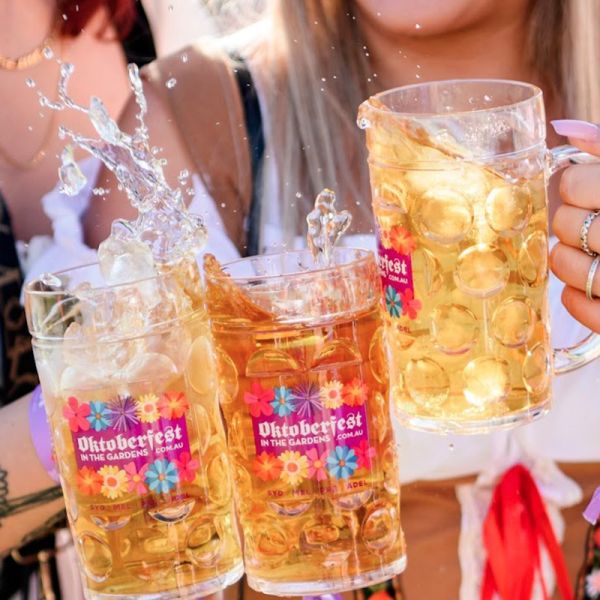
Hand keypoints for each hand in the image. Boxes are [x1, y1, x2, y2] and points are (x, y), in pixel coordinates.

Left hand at [550, 120, 599, 330]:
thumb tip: (564, 129)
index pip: (572, 186)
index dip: (573, 186)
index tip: (585, 188)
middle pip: (565, 224)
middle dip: (569, 220)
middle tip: (589, 220)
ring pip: (565, 266)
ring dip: (565, 258)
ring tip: (587, 251)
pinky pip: (582, 309)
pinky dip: (575, 298)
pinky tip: (590, 283)